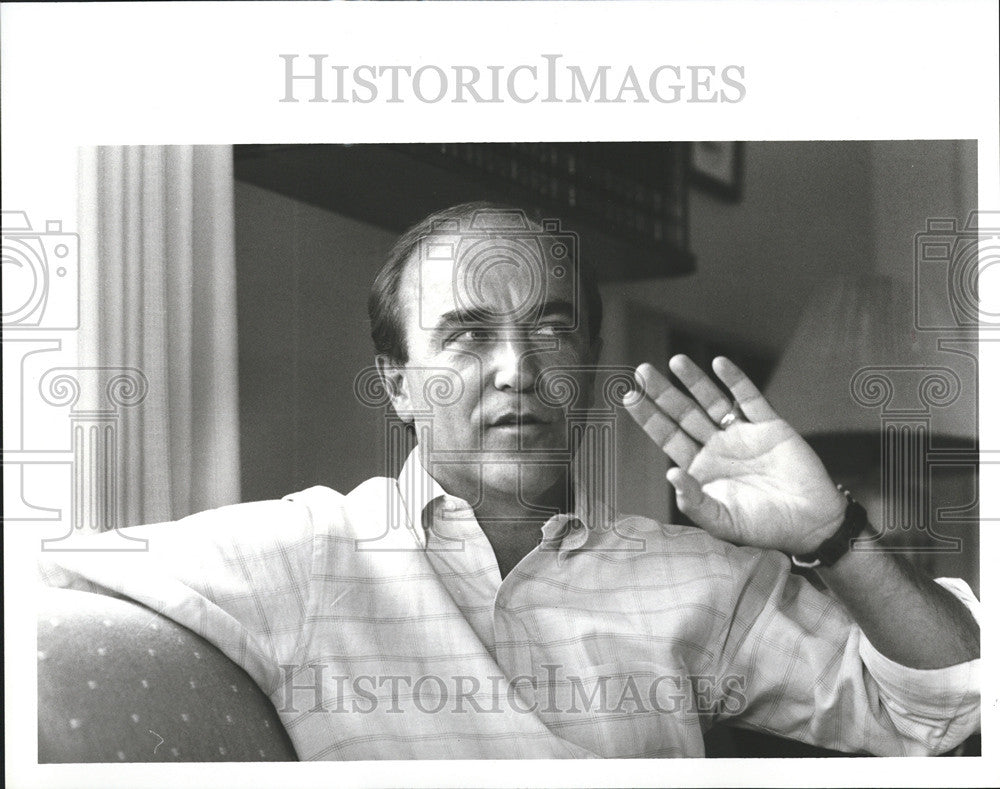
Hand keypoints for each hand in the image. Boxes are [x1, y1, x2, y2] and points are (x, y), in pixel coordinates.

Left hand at [623, 355, 845, 553]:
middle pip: (683, 413)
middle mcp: (717, 447)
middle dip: (663, 393)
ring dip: (694, 381)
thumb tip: (671, 473)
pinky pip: (750, 398)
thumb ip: (694, 500)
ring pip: (712, 401)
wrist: (812, 523)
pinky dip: (735, 380)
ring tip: (675, 361)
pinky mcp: (770, 425)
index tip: (630, 397)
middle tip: (642, 372)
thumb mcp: (722, 521)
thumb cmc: (765, 527)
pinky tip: (719, 364)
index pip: (668, 436)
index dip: (649, 417)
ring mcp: (742, 434)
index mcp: (701, 468)